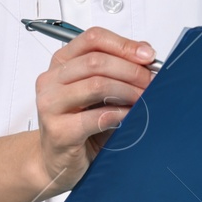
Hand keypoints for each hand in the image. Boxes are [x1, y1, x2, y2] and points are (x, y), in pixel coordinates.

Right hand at [31, 26, 154, 201]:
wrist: (56, 162)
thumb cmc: (79, 124)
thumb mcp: (98, 91)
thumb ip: (117, 69)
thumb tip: (145, 53)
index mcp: (62, 62)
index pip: (93, 39)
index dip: (124, 44)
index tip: (147, 55)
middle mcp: (51, 80)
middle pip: (96, 60)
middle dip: (131, 70)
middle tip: (150, 81)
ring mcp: (51, 105)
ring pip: (96, 84)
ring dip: (127, 91)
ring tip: (143, 100)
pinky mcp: (58, 131)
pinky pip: (96, 117)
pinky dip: (119, 115)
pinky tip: (128, 117)